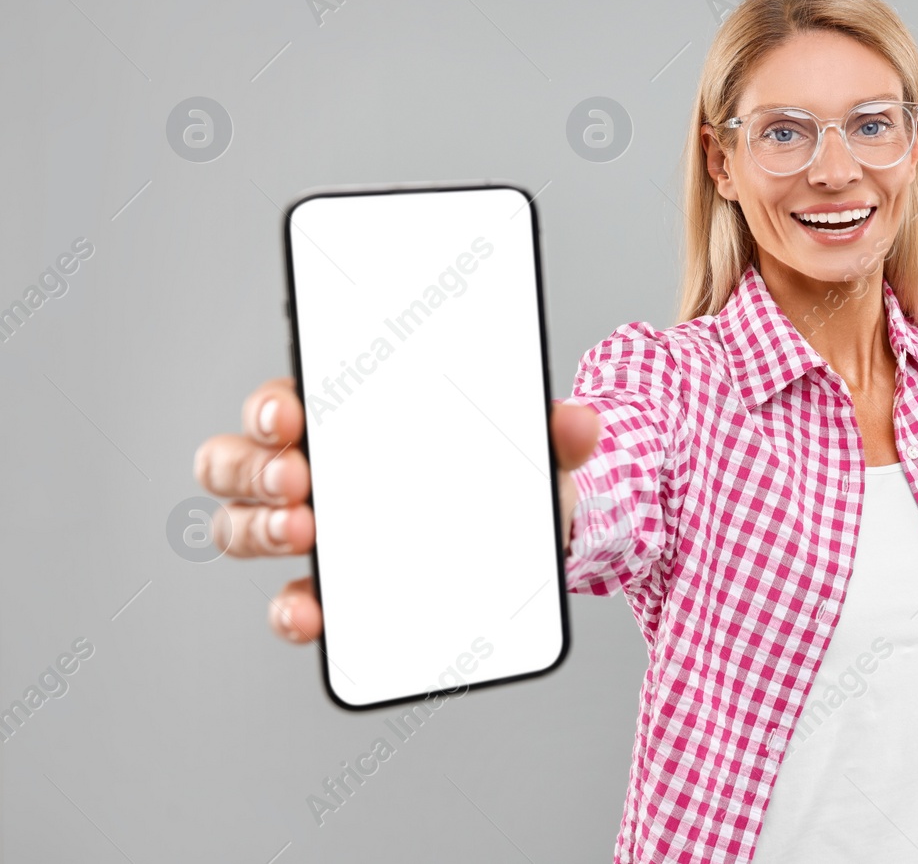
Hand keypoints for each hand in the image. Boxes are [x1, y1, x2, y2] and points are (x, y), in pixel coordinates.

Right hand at [192, 378, 600, 644]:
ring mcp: (313, 532)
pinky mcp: (330, 592)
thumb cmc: (500, 472)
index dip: (271, 405)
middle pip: (236, 460)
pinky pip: (288, 601)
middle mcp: (312, 471)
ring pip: (241, 526)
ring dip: (258, 529)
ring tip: (302, 533)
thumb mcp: (530, 447)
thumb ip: (555, 432)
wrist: (524, 534)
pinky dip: (289, 610)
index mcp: (347, 417)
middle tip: (298, 478)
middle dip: (254, 466)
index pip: (283, 400)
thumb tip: (582, 422)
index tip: (292, 414)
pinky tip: (311, 616)